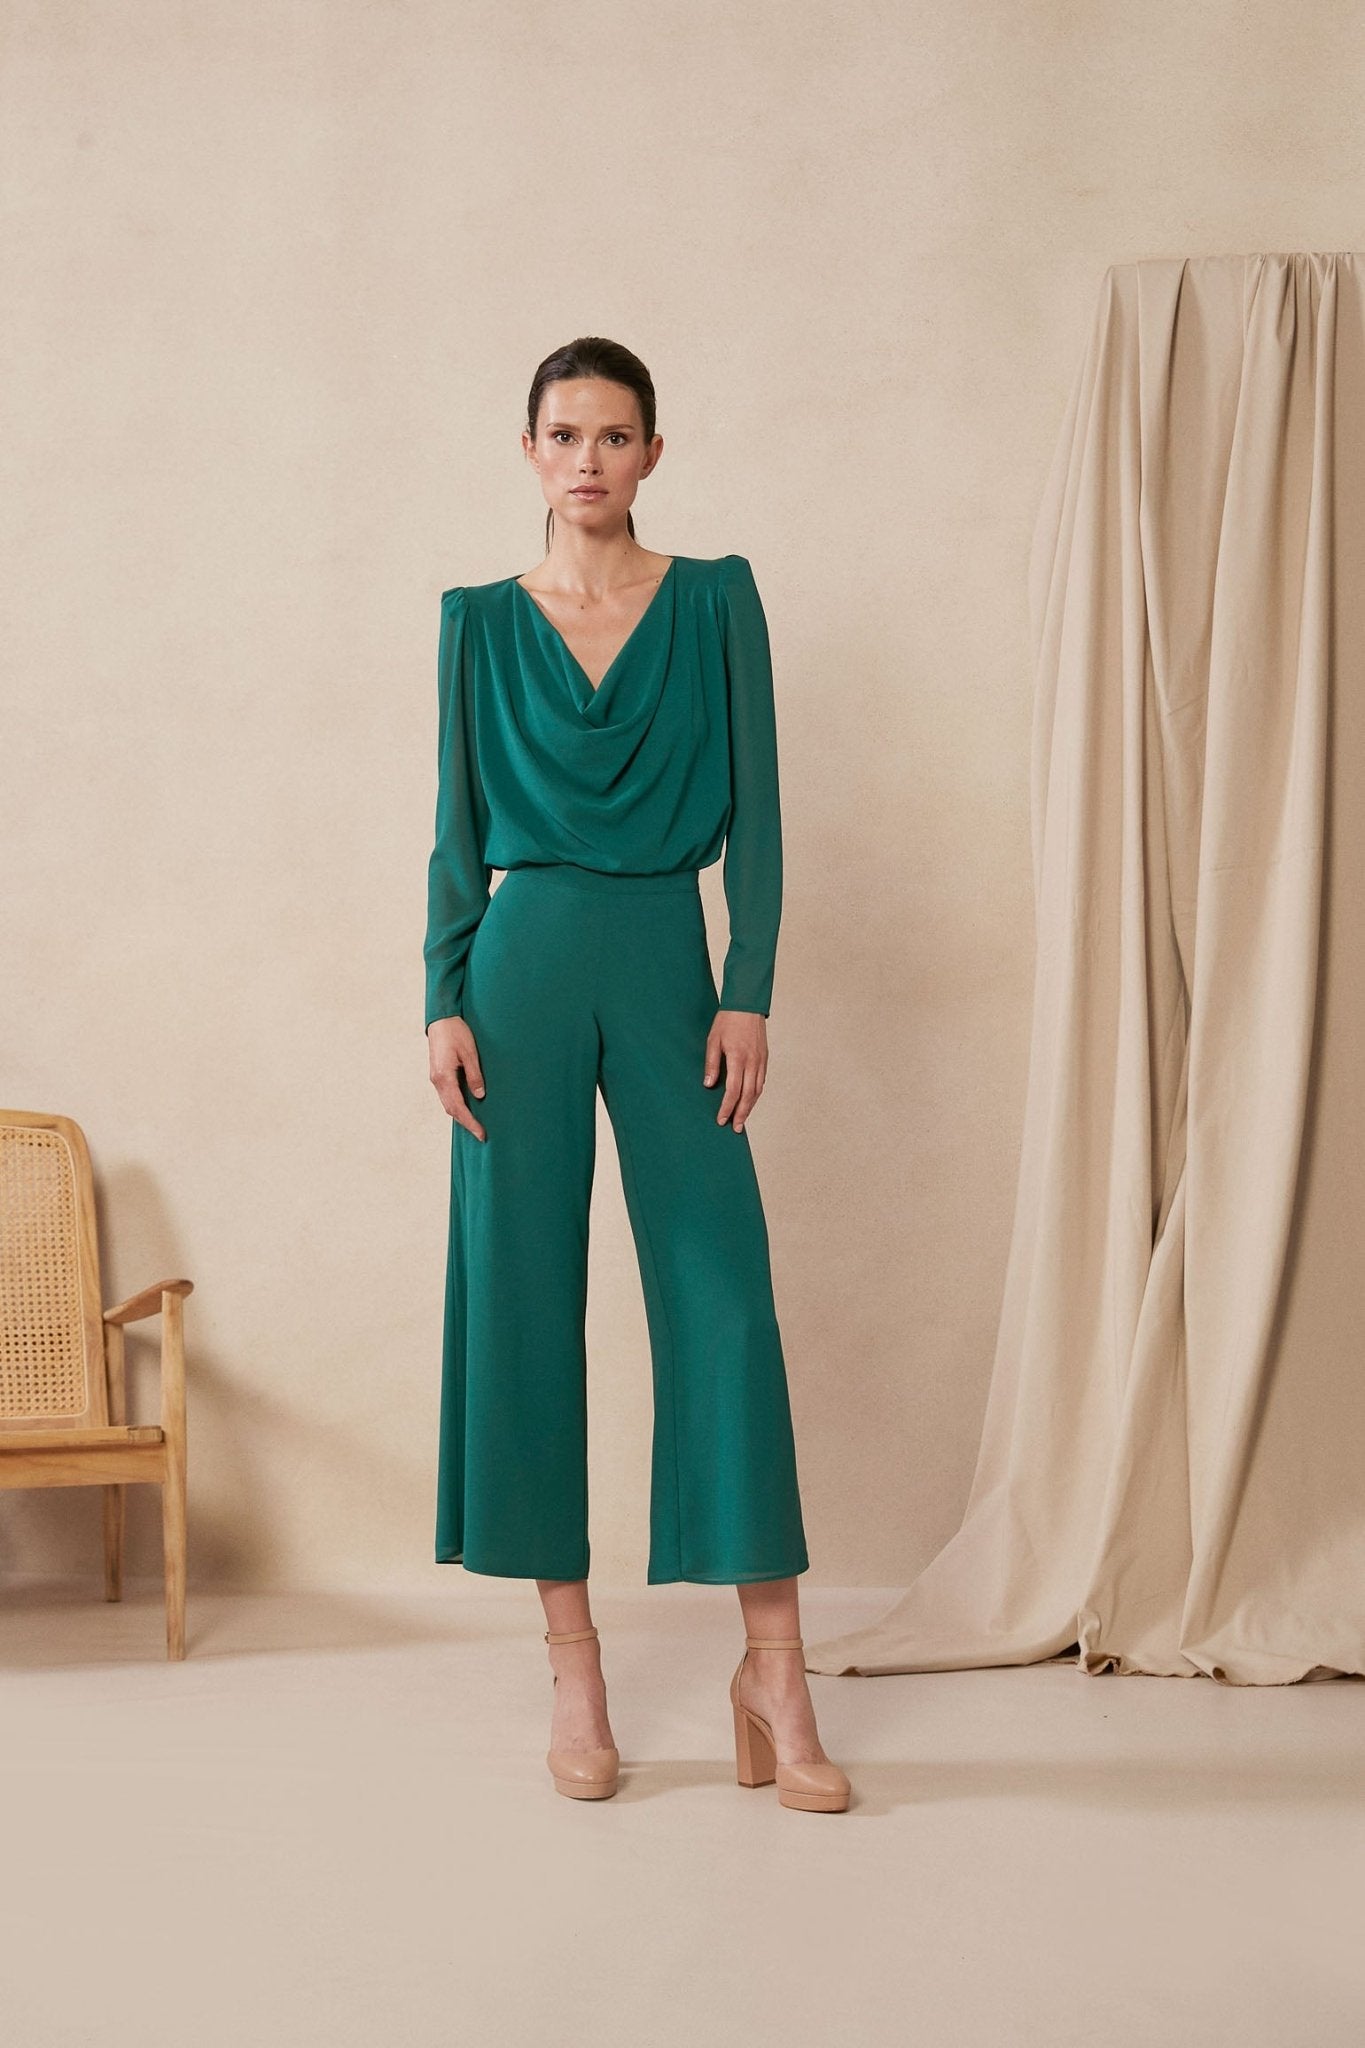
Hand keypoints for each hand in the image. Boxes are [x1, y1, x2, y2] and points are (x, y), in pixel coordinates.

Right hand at [427, 1016, 486, 1140]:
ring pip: (448, 1104)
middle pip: (451, 1109)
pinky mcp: (438, 1075)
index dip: (470, 1122)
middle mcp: (437, 1081)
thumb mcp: (470, 1053)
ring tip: (476, 1125)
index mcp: (444, 1077)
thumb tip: (479, 1095)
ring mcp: (436, 1079)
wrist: (441, 1019)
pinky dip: (456, 1106)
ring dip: (461, 1116)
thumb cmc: (456, 1032)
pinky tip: (466, 1108)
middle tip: (481, 1134)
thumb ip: (474, 1075)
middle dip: (466, 1123)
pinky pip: (447, 1096)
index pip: (458, 1107)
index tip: (481, 1133)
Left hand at [704, 1009, 767, 1131]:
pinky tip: (750, 1101)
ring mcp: (761, 1061)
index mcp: (738, 1058)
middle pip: (748, 1095)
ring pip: (757, 1090)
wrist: (747, 1005)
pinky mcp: (765, 1058)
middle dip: (741, 1114)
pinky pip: (762, 1081)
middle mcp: (752, 1062)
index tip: (721, 1119)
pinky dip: (756, 1094)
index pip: (733, 1090)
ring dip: (750, 1107)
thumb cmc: (727, 1021)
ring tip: (742, 1120)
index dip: (727, 1107)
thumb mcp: (712, 1040)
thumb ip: (712, 1064)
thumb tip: (709, 1085)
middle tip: (735, 1128)